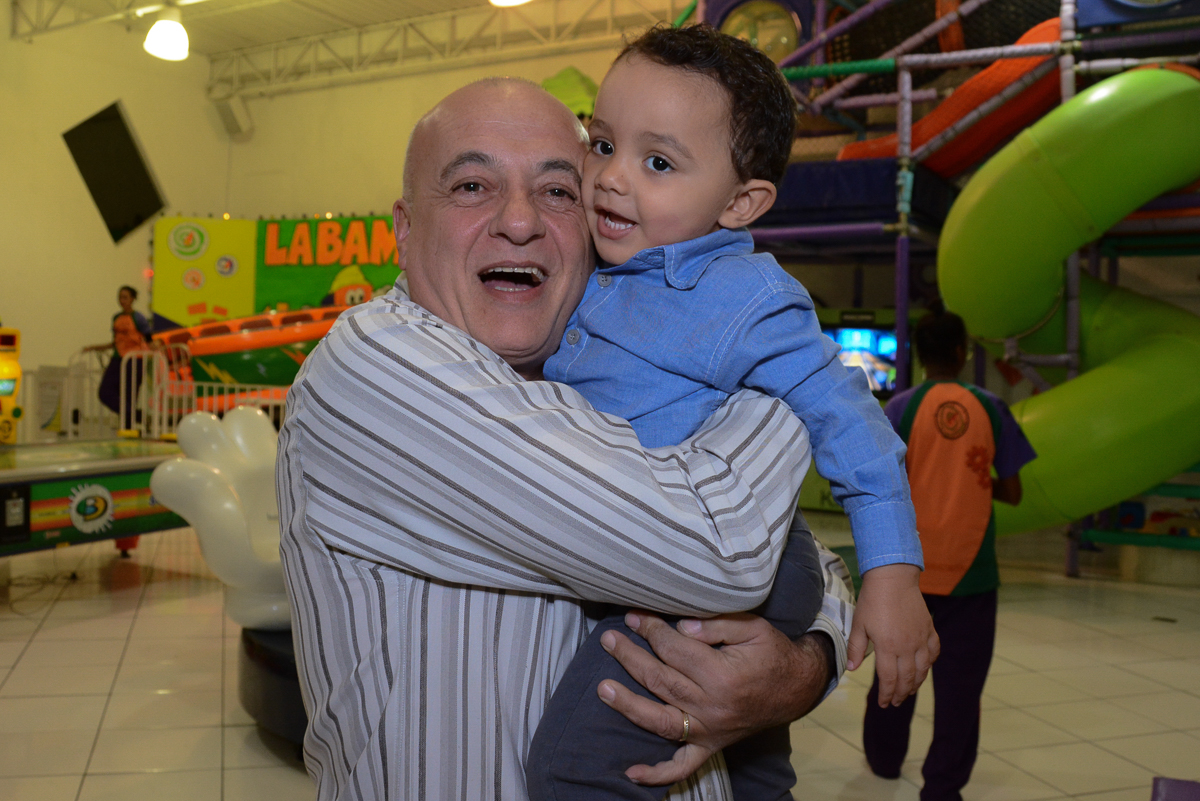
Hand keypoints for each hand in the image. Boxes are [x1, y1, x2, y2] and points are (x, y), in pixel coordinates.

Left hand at [598, 611, 831, 786]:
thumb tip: (680, 627)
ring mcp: (711, 730)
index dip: (652, 631)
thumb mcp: (753, 627)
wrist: (798, 687)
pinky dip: (658, 773)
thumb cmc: (773, 653)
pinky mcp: (712, 745)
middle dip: (631, 658)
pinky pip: (683, 765)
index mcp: (722, 676)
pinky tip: (632, 773)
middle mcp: (713, 707)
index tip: (635, 617)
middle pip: (661, 681)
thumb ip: (716, 624)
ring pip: (662, 721)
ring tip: (603, 689)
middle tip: (609, 639)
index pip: (675, 650)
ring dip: (629, 706)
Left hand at [849, 563, 938, 706]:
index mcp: (887, 647)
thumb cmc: (873, 600)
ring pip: (922, 670)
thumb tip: (852, 668)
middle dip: (900, 694)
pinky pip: (933, 652)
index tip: (883, 703)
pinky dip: (929, 664)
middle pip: (906, 679)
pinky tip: (924, 668)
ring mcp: (920, 639)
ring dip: (916, 684)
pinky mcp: (929, 630)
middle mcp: (907, 647)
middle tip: (895, 702)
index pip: (888, 679)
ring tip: (908, 692)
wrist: (893, 578)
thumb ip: (856, 648)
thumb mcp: (859, 624)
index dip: (885, 694)